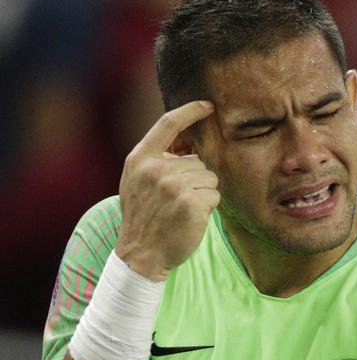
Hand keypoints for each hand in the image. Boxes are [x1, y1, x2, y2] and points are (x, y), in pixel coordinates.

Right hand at [114, 101, 218, 280]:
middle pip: (198, 160)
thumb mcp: (138, 182)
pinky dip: (209, 207)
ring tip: (182, 209)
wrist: (141, 254)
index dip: (190, 111)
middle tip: (176, 200)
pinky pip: (215, 195)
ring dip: (203, 193)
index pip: (168, 124)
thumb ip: (157, 160)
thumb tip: (190, 144)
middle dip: (196, 179)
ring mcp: (174, 185)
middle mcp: (156, 169)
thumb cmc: (145, 217)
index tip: (208, 105)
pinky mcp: (191, 203)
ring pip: (209, 177)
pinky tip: (191, 218)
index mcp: (140, 159)